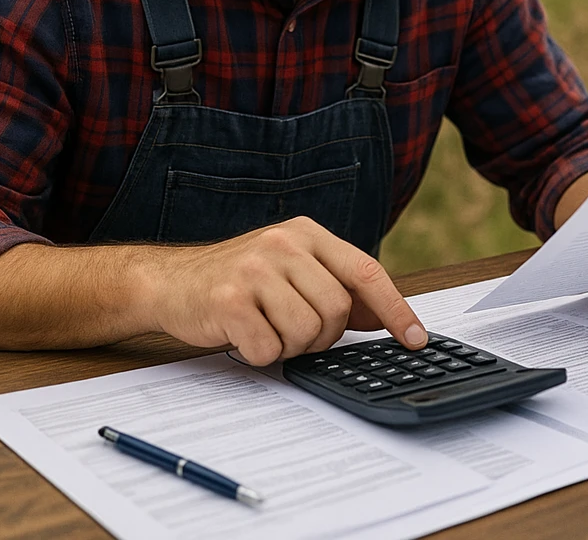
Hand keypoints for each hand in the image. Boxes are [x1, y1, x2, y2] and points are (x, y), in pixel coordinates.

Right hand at [139, 216, 426, 364]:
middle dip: (324, 335)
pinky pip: (270, 349)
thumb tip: (385, 317)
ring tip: (267, 329)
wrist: (171, 282)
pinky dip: (262, 355)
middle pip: (337, 310)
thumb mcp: (293, 271)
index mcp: (307, 233)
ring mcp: (255, 268)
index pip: (366, 271)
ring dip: (291, 346)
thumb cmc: (240, 280)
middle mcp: (284, 243)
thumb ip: (337, 288)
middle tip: (296, 331)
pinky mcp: (229, 298)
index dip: (396, 308)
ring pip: (307, 332)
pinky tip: (245, 335)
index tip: (416, 338)